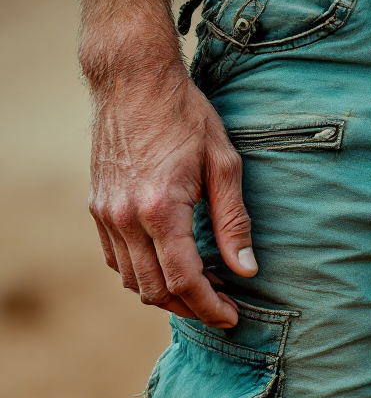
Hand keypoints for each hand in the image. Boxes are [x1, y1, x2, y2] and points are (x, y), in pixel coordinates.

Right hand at [87, 55, 256, 327]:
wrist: (133, 80)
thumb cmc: (186, 116)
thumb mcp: (225, 164)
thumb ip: (234, 222)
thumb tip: (246, 269)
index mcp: (161, 209)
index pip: (184, 280)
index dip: (210, 307)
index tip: (233, 317)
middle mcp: (125, 217)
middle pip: (155, 289)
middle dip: (191, 308)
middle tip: (223, 307)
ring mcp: (105, 214)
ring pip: (132, 281)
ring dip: (167, 295)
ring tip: (203, 288)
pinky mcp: (97, 207)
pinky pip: (116, 260)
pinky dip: (143, 275)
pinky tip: (172, 266)